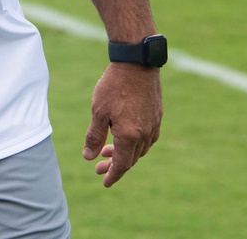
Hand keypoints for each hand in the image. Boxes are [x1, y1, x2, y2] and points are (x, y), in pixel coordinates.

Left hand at [83, 62, 162, 186]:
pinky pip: (147, 138)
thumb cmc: (114, 87)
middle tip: (99, 167)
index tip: (104, 182)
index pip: (122, 164)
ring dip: (124, 153)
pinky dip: (134, 143)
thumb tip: (89, 157)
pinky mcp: (157, 116)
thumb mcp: (98, 112)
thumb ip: (94, 136)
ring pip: (140, 149)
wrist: (137, 64)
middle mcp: (145, 134)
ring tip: (107, 151)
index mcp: (130, 136)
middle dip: (114, 165)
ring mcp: (154, 125)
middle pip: (131, 158)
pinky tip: (124, 137)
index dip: (113, 175)